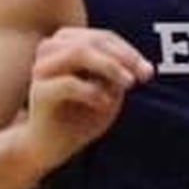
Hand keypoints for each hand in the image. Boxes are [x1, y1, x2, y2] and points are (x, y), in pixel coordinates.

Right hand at [24, 27, 151, 170]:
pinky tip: (105, 103)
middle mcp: (51, 50)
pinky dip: (92, 90)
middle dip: (123, 56)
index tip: (149, 72)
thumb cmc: (79, 118)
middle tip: (142, 76)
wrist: (47, 150)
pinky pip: (68, 83)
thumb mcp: (107, 92)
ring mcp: (42, 69)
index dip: (129, 52)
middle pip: (93, 40)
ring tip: (128, 84)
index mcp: (67, 43)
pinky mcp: (39, 93)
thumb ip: (119, 74)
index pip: (104, 37)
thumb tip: (139, 64)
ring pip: (78, 52)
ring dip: (109, 66)